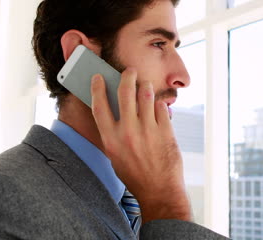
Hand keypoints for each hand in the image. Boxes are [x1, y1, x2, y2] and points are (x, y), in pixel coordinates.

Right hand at [90, 67, 191, 223]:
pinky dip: (159, 105)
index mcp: (111, 139)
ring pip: (146, 95)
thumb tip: (115, 110)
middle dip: (127, 76)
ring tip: (145, 86)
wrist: (159, 190)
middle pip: (125, 93)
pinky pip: (161, 107)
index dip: (97, 88)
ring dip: (145, 86)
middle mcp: (128, 132)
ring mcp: (148, 130)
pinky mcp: (165, 131)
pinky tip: (158, 108)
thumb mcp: (116, 156)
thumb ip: (114, 133)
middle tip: (130, 71)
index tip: (98, 77)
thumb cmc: (136, 175)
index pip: (99, 106)